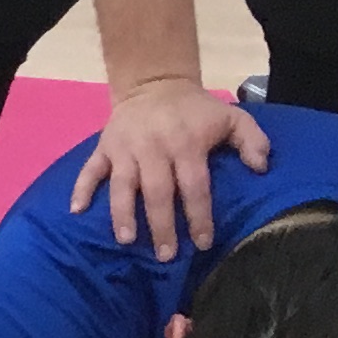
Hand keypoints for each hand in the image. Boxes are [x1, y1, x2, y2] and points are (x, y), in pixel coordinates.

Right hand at [70, 82, 266, 259]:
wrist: (155, 82)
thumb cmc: (196, 110)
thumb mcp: (232, 117)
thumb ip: (252, 140)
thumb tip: (261, 168)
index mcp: (186, 143)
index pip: (194, 185)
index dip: (198, 215)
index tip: (202, 242)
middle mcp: (154, 148)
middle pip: (157, 192)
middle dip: (161, 225)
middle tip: (165, 254)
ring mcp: (125, 149)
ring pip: (122, 185)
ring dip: (122, 214)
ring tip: (125, 240)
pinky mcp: (104, 147)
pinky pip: (89, 170)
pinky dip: (81, 189)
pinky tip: (76, 211)